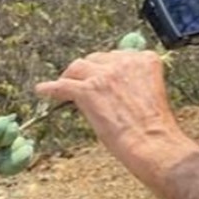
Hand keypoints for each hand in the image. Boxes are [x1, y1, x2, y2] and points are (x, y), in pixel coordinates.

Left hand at [35, 50, 198, 184]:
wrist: (152, 143)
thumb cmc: (155, 127)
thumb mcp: (151, 94)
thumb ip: (135, 83)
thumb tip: (113, 87)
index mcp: (145, 61)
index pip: (120, 55)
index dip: (109, 67)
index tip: (104, 75)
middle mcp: (125, 62)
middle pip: (98, 58)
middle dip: (92, 70)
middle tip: (86, 84)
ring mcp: (104, 75)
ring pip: (79, 66)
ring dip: (72, 76)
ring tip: (65, 84)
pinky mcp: (88, 90)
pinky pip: (62, 86)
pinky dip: (51, 89)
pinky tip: (43, 91)